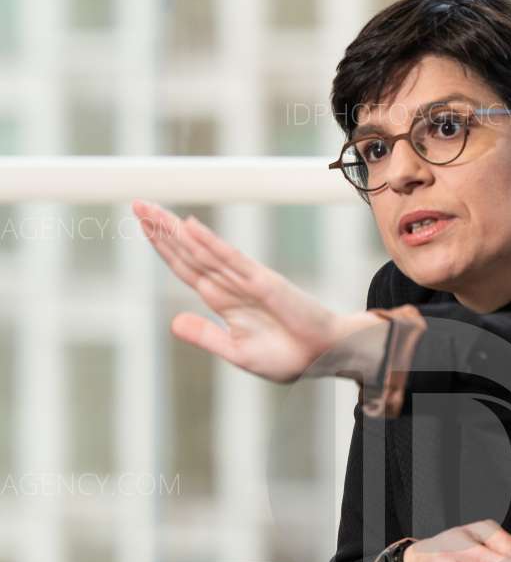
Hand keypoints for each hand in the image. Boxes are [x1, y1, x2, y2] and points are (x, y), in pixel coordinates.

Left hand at [132, 199, 352, 382]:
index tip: (142, 228)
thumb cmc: (286, 356)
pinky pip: (231, 259)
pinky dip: (210, 243)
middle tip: (137, 204)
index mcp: (223, 301)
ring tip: (151, 210)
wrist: (322, 357)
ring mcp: (245, 280)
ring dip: (176, 230)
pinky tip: (189, 227)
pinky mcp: (264, 281)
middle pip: (189, 252)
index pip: (186, 268)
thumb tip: (173, 323)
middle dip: (162, 230)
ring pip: (204, 250)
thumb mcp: (237, 352)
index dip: (164, 248)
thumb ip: (207, 336)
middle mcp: (230, 285)